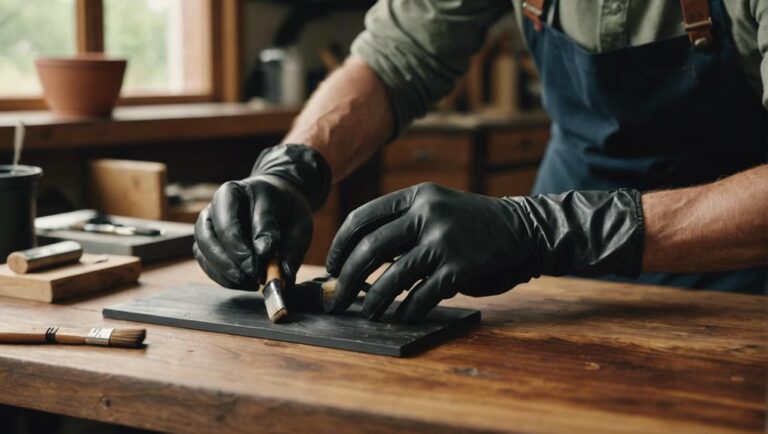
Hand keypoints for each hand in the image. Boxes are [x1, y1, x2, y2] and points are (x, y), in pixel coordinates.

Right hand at [193, 144, 330, 289]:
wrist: (279, 204)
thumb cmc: (286, 212)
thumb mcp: (298, 223)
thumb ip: (290, 248)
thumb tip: (280, 275)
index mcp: (234, 191)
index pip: (233, 218)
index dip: (247, 241)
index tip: (266, 256)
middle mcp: (215, 205)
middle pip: (211, 234)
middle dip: (233, 259)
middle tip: (255, 276)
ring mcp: (207, 223)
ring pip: (203, 249)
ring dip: (226, 272)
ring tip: (252, 282)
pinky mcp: (205, 242)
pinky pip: (205, 262)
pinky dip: (222, 277)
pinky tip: (243, 282)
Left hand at [324, 183, 643, 321]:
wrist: (524, 228)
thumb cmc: (473, 224)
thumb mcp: (437, 209)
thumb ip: (403, 228)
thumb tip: (359, 263)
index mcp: (416, 196)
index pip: (362, 219)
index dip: (339, 246)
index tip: (331, 267)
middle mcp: (426, 214)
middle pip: (369, 249)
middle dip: (346, 279)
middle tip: (336, 298)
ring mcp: (444, 240)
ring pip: (392, 277)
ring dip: (373, 301)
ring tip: (367, 313)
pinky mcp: (460, 267)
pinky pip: (422, 295)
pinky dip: (407, 310)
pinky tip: (401, 317)